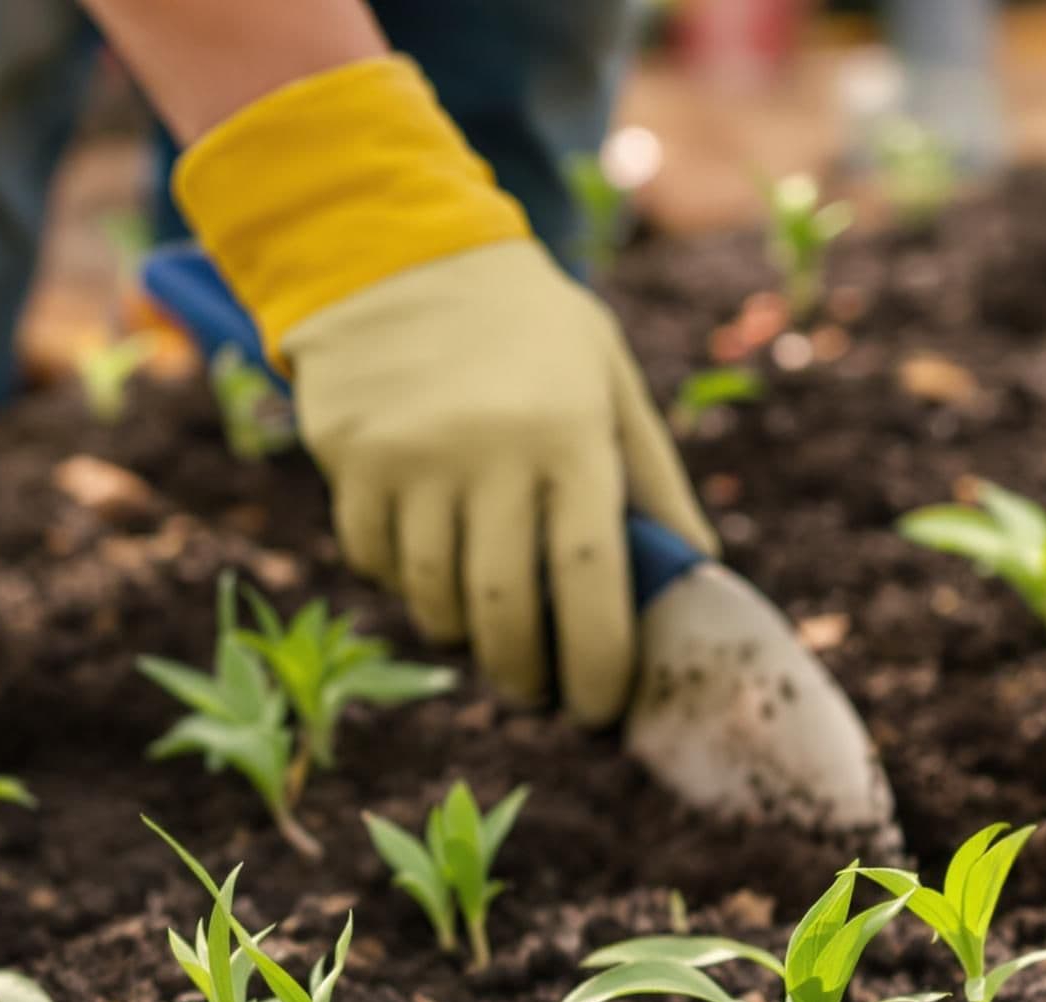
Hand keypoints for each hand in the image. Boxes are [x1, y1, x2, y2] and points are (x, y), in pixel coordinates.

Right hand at [285, 240, 713, 725]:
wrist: (399, 249)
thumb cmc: (529, 328)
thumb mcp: (609, 381)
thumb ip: (652, 480)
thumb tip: (694, 575)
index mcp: (570, 435)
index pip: (591, 579)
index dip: (599, 661)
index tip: (602, 707)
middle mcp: (489, 451)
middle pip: (507, 611)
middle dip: (528, 674)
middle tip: (543, 692)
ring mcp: (412, 458)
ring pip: (436, 599)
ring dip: (467, 636)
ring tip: (491, 633)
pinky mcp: (351, 459)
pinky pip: (377, 562)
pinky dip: (405, 584)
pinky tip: (430, 565)